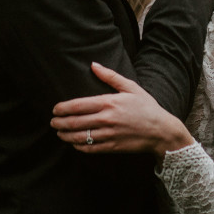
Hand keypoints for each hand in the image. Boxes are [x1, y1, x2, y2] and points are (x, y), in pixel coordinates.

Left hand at [51, 62, 194, 156]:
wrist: (161, 131)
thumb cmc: (146, 107)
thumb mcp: (131, 87)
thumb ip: (110, 76)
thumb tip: (93, 64)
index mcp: (109, 103)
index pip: (78, 105)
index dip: (62, 108)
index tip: (55, 109)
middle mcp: (106, 119)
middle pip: (75, 122)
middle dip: (60, 123)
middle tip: (52, 122)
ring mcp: (109, 135)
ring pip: (80, 137)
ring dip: (65, 135)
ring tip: (59, 133)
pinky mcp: (112, 147)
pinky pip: (90, 148)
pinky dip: (78, 146)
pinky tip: (74, 143)